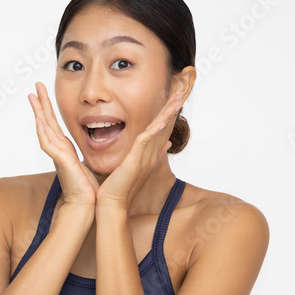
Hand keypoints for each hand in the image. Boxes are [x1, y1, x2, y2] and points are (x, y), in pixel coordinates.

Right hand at [28, 82, 98, 206]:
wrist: (86, 203)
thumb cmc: (86, 188)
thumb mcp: (85, 164)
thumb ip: (81, 155)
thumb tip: (88, 149)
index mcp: (64, 148)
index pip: (53, 124)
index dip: (48, 108)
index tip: (43, 93)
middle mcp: (58, 149)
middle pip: (46, 121)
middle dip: (41, 103)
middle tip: (35, 86)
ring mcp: (57, 155)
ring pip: (44, 128)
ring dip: (38, 112)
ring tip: (33, 96)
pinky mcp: (60, 162)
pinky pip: (48, 144)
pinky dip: (42, 132)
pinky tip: (39, 120)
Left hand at [96, 90, 183, 209]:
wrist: (112, 204)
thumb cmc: (119, 186)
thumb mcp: (135, 165)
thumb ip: (147, 153)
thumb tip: (163, 144)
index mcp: (150, 154)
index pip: (162, 129)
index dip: (169, 113)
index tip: (176, 97)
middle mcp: (151, 155)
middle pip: (165, 126)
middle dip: (173, 108)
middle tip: (182, 90)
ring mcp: (145, 158)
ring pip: (159, 131)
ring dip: (167, 114)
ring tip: (177, 99)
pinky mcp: (136, 162)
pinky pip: (146, 142)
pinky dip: (153, 131)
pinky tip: (159, 122)